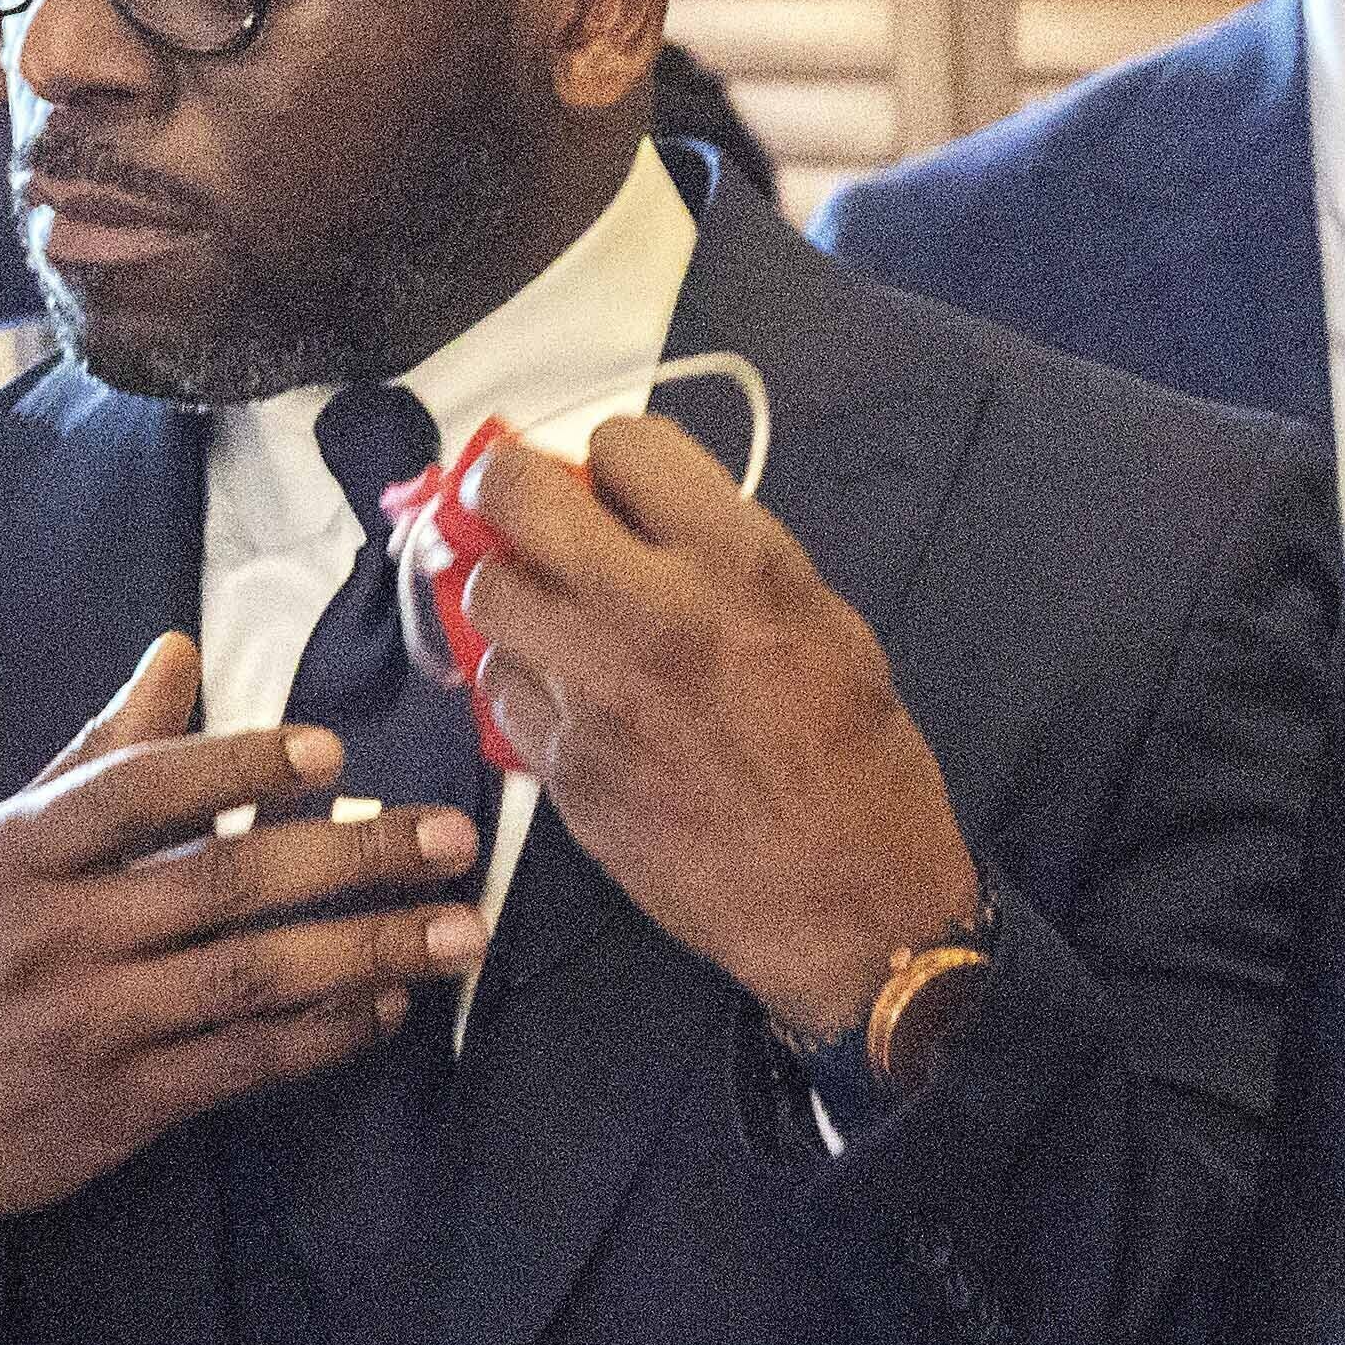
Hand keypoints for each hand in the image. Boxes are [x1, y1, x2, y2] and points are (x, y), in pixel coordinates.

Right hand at [0, 635, 485, 1318]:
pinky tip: (389, 1003)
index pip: (135, 791)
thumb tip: (177, 654)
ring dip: (369, 949)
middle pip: (222, 883)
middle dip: (352, 857)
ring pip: (251, 976)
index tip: (333, 753)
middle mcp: (49, 933)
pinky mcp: (122, 1105)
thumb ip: (99, 755)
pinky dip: (327, 1031)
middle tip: (449, 839)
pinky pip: (246, 1060)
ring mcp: (87, 1024)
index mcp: (16, 851)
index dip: (236, 768)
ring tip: (458, 930)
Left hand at [455, 410, 982, 1044]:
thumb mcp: (828, 626)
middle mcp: (651, 611)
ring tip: (554, 617)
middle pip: (514, 496)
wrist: (846, 901)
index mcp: (737, 562)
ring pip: (486, 593)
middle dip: (513, 492)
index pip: (623, 443)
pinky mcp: (560, 763)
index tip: (618, 485)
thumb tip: (654, 520)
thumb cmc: (858, 769)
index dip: (615, 460)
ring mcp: (592, 690)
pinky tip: (570, 700)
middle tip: (530, 512)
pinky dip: (525, 683)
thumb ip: (733, 559)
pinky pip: (501, 689)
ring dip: (515, 593)